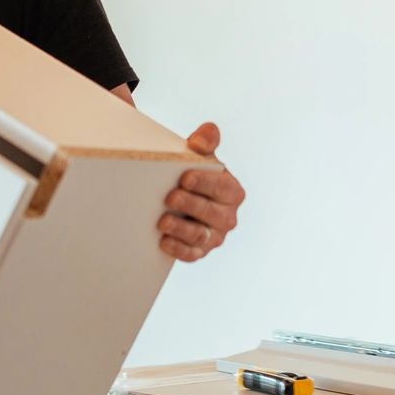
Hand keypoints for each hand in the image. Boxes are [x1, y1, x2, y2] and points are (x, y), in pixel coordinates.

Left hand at [158, 122, 243, 262]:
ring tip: (162, 221)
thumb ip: (206, 140)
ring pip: (201, 236)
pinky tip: (163, 241)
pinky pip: (191, 255)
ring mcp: (214, 236)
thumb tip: (201, 140)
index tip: (185, 177)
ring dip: (182, 230)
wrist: (181, 197)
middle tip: (170, 197)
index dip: (205, 183)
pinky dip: (178, 250)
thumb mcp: (201, 154)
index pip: (223, 187)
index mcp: (232, 191)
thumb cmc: (193, 173)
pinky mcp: (199, 251)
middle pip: (213, 214)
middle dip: (191, 206)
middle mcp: (227, 217)